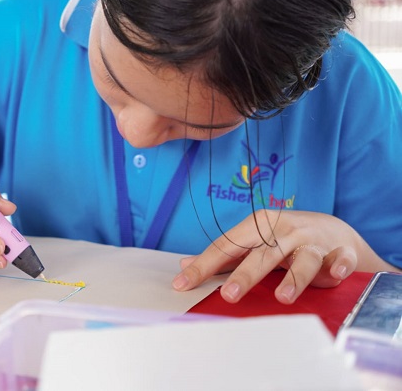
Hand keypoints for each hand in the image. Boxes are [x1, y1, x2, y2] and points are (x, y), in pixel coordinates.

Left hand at [171, 210, 369, 303]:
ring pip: (302, 259)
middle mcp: (284, 231)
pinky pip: (340, 258)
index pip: (227, 246)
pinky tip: (336, 274)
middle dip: (245, 274)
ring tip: (283, 297)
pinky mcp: (339, 252)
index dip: (204, 265)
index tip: (183, 283)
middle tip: (229, 295)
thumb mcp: (252, 242)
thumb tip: (184, 266)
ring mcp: (312, 240)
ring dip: (294, 278)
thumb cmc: (283, 239)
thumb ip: (221, 257)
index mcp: (258, 226)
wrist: (332, 230)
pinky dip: (339, 265)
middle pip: (262, 254)